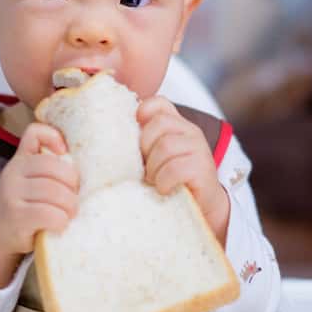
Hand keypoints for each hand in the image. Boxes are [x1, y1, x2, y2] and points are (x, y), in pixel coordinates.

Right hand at [0, 122, 78, 286]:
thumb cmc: (24, 205)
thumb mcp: (29, 180)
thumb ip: (46, 165)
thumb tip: (75, 158)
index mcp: (20, 160)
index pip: (35, 134)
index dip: (53, 138)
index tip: (65, 154)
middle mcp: (13, 173)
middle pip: (55, 167)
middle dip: (73, 184)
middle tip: (75, 197)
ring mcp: (12, 194)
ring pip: (55, 192)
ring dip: (70, 206)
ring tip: (70, 213)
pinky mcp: (17, 217)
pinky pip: (49, 214)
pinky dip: (61, 220)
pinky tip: (60, 224)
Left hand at [138, 96, 229, 244]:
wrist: (203, 208)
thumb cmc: (172, 182)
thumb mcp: (155, 158)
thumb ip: (141, 143)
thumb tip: (108, 137)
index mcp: (176, 125)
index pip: (158, 103)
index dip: (143, 113)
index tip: (137, 138)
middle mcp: (190, 132)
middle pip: (158, 124)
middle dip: (146, 149)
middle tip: (146, 168)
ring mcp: (199, 149)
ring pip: (165, 146)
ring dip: (154, 168)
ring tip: (154, 181)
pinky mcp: (203, 169)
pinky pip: (174, 169)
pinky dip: (163, 182)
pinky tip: (163, 189)